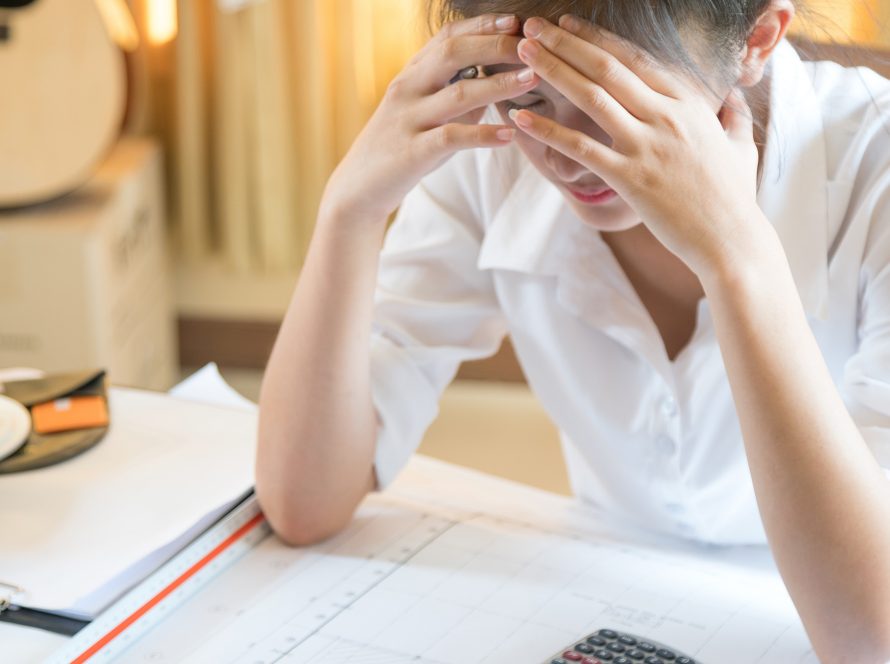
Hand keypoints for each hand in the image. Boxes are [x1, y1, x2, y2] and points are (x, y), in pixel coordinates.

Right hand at [321, 14, 538, 223]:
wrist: (359, 187)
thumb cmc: (401, 146)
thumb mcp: (424, 112)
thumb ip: (456, 95)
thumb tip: (496, 81)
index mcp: (411, 74)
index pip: (447, 36)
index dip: (482, 25)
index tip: (516, 21)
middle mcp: (407, 89)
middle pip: (454, 53)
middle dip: (496, 45)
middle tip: (532, 46)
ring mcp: (408, 119)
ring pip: (458, 93)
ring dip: (499, 85)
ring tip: (532, 79)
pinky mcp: (412, 152)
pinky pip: (451, 138)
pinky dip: (482, 135)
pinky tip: (508, 135)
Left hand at [510, 15, 762, 275]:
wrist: (731, 239)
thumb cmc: (734, 197)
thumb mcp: (740, 146)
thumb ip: (734, 117)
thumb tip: (735, 98)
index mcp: (687, 102)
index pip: (634, 59)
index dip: (597, 38)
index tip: (569, 24)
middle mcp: (665, 116)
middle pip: (606, 67)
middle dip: (565, 42)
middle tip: (533, 25)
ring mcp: (646, 145)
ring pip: (591, 96)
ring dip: (553, 70)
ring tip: (522, 52)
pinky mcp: (628, 178)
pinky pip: (579, 148)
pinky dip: (547, 130)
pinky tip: (519, 118)